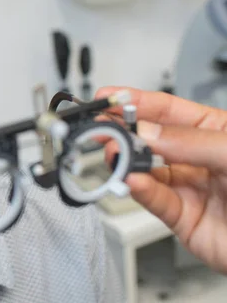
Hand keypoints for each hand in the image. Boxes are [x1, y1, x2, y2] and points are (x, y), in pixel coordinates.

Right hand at [96, 87, 226, 273]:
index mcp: (214, 132)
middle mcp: (196, 157)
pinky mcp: (181, 217)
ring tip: (116, 155)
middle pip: (149, 138)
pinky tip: (131, 180)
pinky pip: (154, 200)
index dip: (136, 101)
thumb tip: (146, 132)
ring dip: (126, 162)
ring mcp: (187, 187)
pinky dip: (139, 190)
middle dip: (123, 131)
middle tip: (102, 128)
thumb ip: (190, 142)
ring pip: (145, 169)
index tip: (109, 98)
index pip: (167, 110)